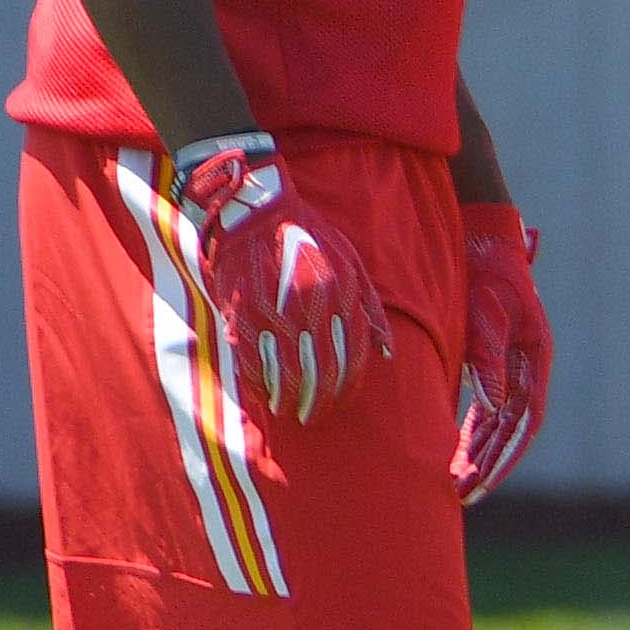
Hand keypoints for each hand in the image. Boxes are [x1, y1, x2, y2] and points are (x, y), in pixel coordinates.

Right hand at [171, 136, 386, 424]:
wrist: (258, 212)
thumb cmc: (311, 239)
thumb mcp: (354, 267)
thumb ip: (371, 312)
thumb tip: (388, 355)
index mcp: (341, 299)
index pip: (351, 359)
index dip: (346, 387)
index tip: (341, 401)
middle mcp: (310, 311)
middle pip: (319, 373)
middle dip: (318, 402)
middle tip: (314, 417)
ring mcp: (273, 314)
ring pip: (285, 374)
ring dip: (288, 399)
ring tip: (289, 412)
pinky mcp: (241, 314)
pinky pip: (250, 361)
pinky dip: (257, 384)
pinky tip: (262, 394)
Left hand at [453, 205, 550, 501]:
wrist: (483, 244)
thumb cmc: (486, 276)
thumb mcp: (486, 315)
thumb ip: (488, 359)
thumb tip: (491, 405)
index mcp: (536, 360)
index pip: (524, 421)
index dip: (505, 456)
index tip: (481, 484)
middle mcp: (529, 370)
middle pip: (512, 430)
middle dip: (488, 465)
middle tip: (462, 496)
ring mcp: (514, 368)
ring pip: (498, 424)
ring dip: (479, 455)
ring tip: (456, 486)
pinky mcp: (494, 364)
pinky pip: (486, 410)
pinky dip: (472, 434)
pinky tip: (456, 453)